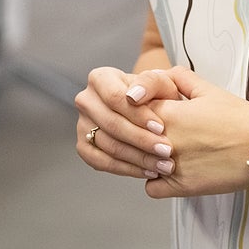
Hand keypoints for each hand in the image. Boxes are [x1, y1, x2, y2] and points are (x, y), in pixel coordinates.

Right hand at [75, 66, 182, 181]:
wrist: (150, 110)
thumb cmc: (155, 95)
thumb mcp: (160, 82)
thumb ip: (151, 82)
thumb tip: (133, 95)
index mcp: (100, 78)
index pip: (115, 98)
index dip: (138, 115)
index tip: (160, 127)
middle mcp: (87, 100)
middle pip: (112, 124)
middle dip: (142, 140)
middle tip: (166, 150)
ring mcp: (82, 125)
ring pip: (109, 146)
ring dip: (139, 158)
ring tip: (163, 163)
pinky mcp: (84, 147)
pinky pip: (102, 163)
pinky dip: (127, 169)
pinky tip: (147, 170)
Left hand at [142, 67, 248, 199]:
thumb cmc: (239, 117)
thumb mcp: (208, 89)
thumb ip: (178, 78)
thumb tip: (156, 77)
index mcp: (168, 113)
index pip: (130, 109)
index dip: (136, 110)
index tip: (146, 113)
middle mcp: (164, 140)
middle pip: (130, 138)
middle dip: (136, 135)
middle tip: (151, 133)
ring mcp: (171, 166)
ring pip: (137, 164)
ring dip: (144, 158)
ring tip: (160, 153)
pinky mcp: (181, 187)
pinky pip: (151, 188)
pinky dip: (156, 182)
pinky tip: (168, 172)